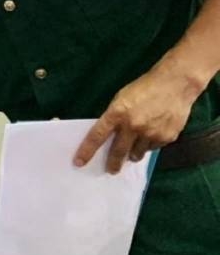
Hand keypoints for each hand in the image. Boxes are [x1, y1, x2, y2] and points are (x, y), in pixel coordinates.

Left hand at [74, 64, 196, 173]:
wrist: (175, 84)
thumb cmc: (144, 89)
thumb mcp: (121, 99)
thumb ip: (114, 117)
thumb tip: (110, 136)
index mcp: (117, 113)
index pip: (97, 136)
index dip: (87, 151)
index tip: (79, 162)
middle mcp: (133, 126)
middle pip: (118, 152)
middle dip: (113, 163)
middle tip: (111, 170)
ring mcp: (151, 133)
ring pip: (137, 153)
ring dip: (133, 153)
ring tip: (133, 148)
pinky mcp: (167, 137)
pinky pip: (153, 148)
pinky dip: (150, 144)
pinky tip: (153, 133)